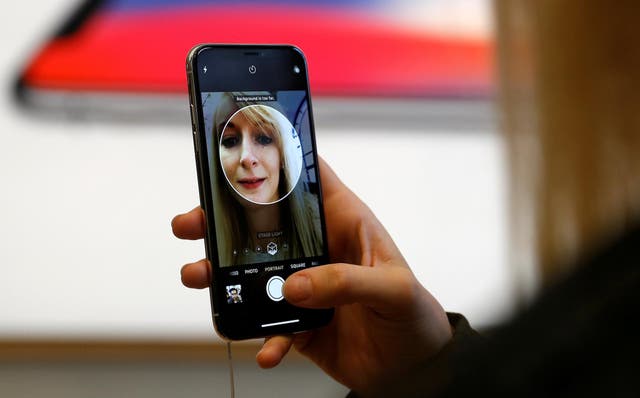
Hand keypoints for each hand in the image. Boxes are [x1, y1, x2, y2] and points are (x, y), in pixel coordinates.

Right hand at [172, 158, 451, 396]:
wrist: (413, 369)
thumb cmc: (414, 315)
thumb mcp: (393, 289)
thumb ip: (347, 282)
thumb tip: (294, 286)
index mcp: (343, 223)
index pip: (308, 179)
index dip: (276, 159)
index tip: (236, 154)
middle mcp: (317, 249)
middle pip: (262, 224)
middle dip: (221, 221)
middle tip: (191, 225)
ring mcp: (303, 285)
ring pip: (252, 272)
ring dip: (222, 275)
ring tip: (200, 277)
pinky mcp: (297, 321)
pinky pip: (267, 326)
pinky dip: (260, 337)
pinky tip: (265, 350)